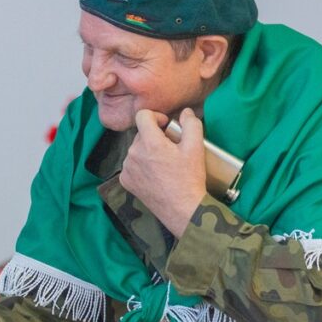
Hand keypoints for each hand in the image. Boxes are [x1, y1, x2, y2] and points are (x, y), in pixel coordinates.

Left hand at [119, 108, 205, 237]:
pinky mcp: (125, 181)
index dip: (156, 116)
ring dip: (148, 151)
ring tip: (164, 163)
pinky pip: (131, 165)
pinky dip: (141, 165)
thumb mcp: (196, 148)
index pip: (142, 115)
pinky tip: (155, 174)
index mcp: (150, 143)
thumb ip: (191, 124)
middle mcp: (134, 154)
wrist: (182, 209)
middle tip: (171, 148)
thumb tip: (185, 112)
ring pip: (136, 149)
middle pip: (141, 134)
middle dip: (155, 136)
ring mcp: (127, 168)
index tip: (166, 126)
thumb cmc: (189, 178)